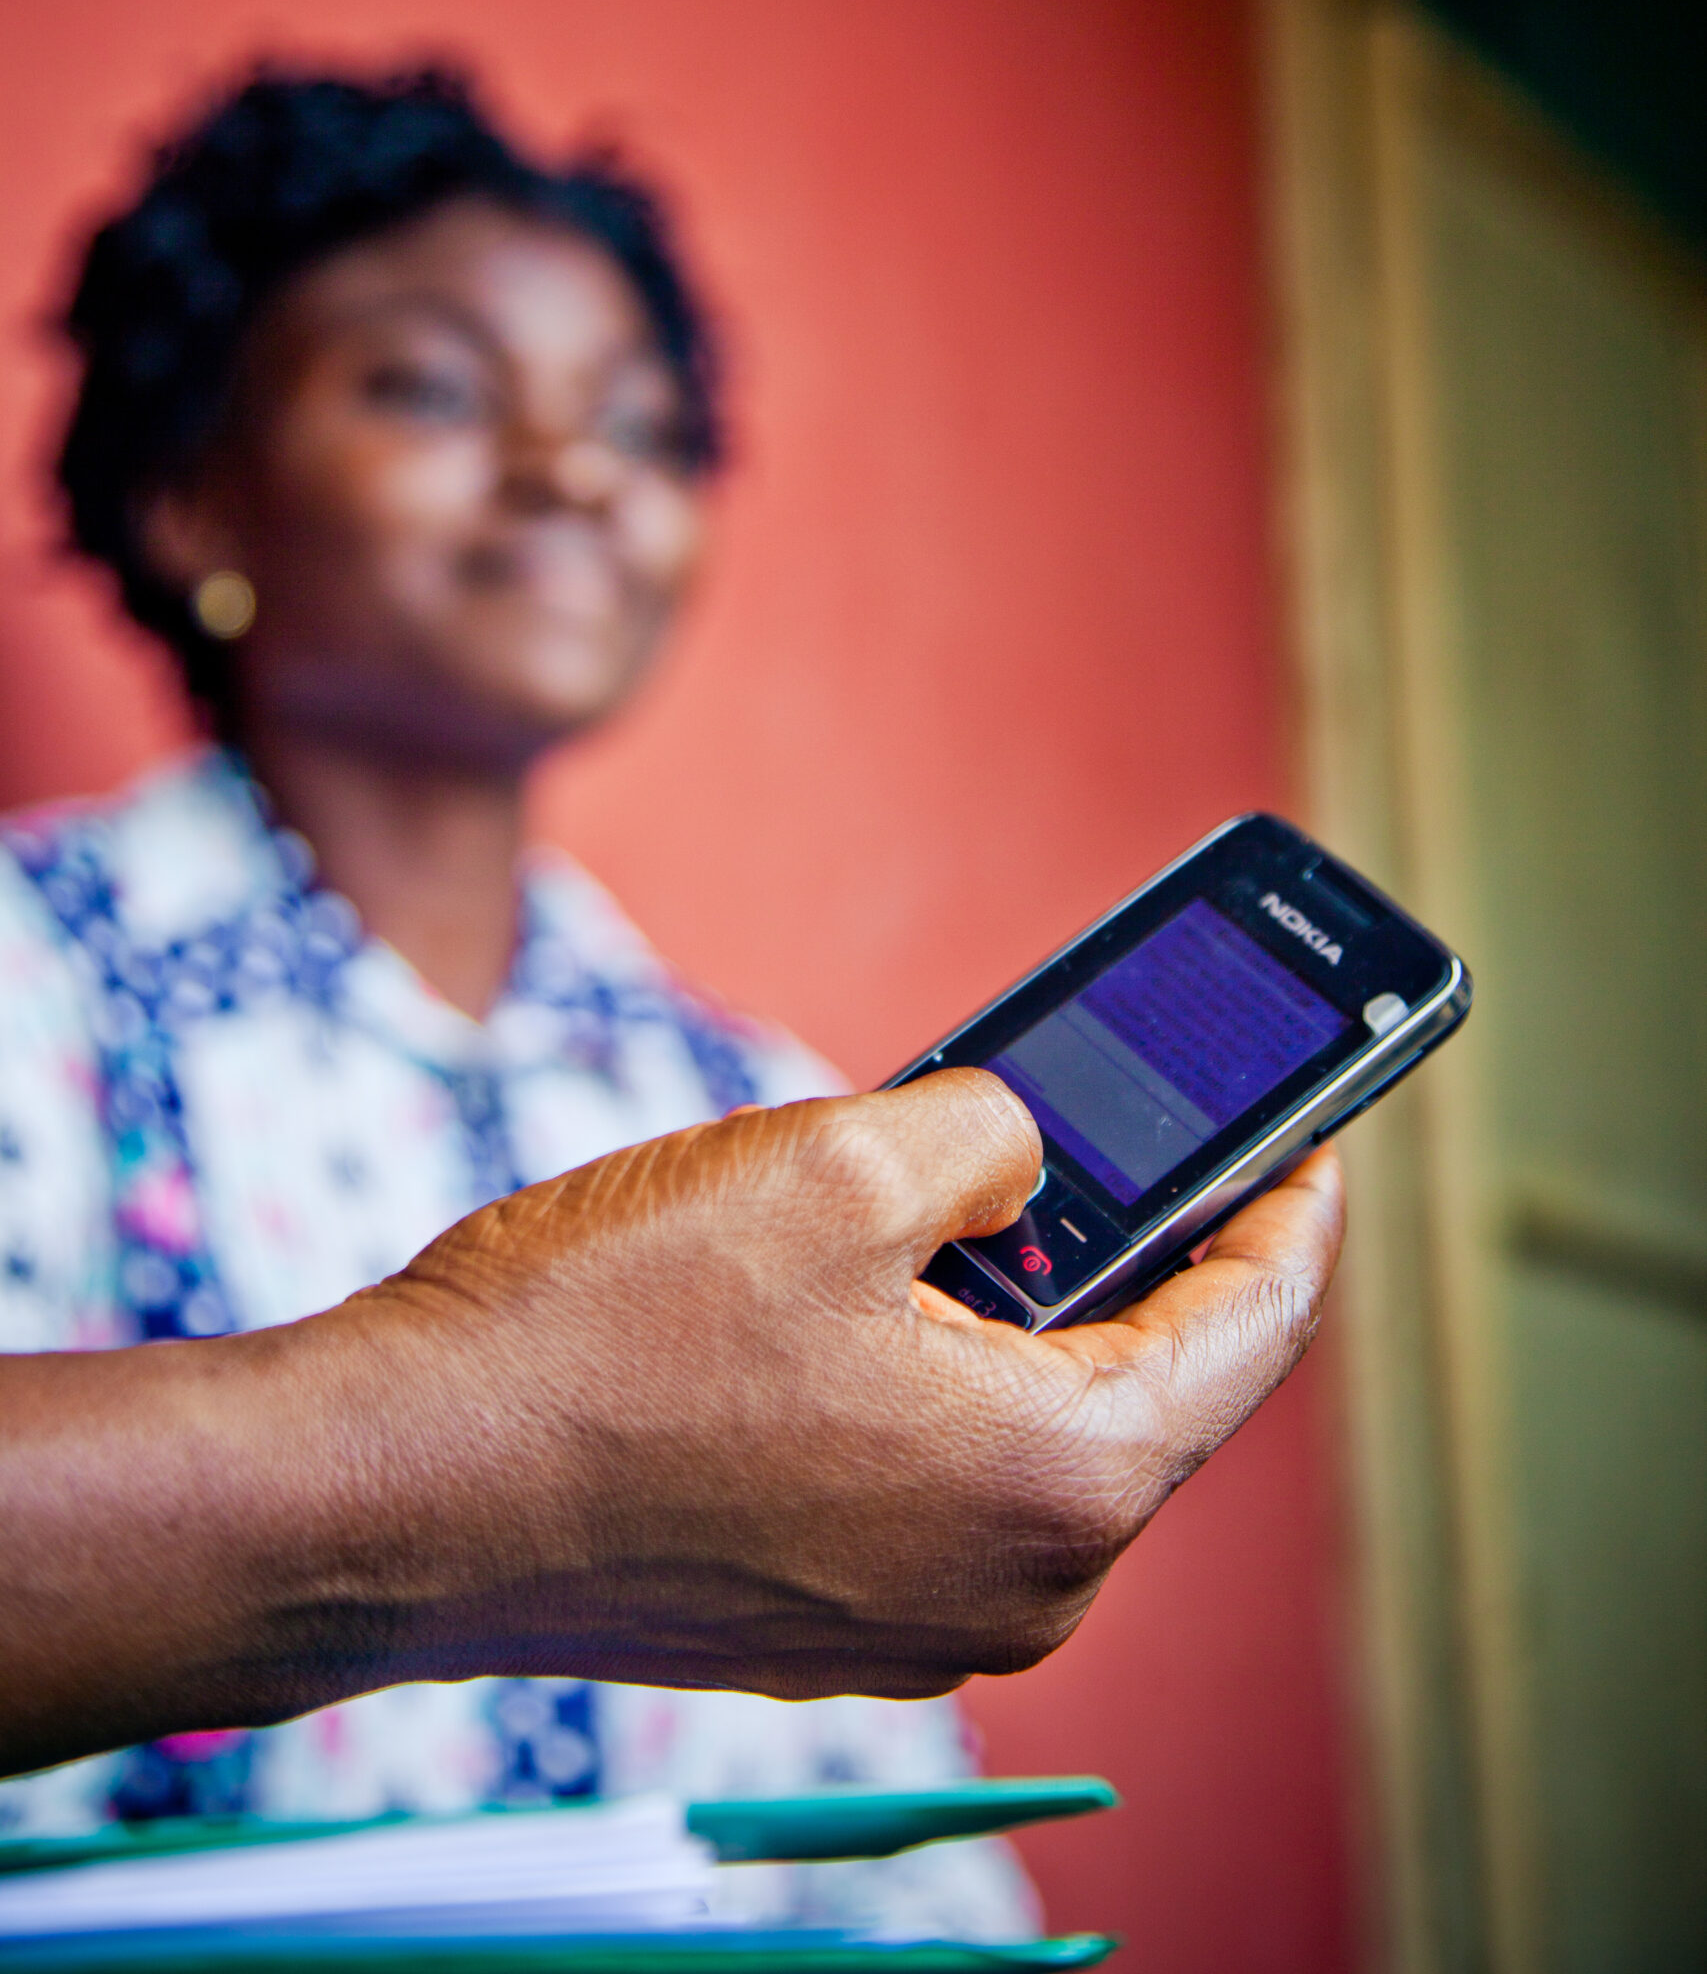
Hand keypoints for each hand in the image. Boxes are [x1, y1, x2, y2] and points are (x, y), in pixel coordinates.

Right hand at [0, 1072, 1341, 1770]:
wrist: (400, 1492)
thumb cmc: (603, 1338)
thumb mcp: (834, 1163)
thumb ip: (992, 1131)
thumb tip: (1029, 1148)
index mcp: (1058, 1483)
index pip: (1251, 1326)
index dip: (1289, 1203)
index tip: (1311, 1130)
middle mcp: (1016, 1586)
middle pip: (1143, 1382)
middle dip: (1139, 1244)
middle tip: (1128, 1127)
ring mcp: (922, 1619)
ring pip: (1033, 1425)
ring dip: (1021, 1307)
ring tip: (972, 1185)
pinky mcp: (832, 1614)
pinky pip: (943, 1472)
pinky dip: (939, 1375)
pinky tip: (868, 1288)